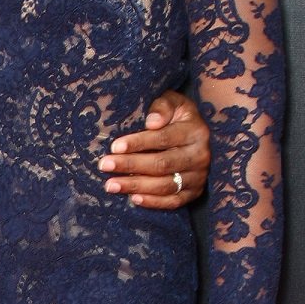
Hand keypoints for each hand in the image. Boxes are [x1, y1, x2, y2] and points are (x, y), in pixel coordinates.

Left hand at [98, 90, 210, 208]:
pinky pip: (174, 201)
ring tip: (111, 185)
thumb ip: (162, 106)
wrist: (194, 132)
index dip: (138, 143)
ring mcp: (198, 176)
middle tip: (104, 165)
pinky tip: (133, 198)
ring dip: (136, 186)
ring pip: (166, 185)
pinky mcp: (194, 192)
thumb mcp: (172, 101)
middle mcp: (200, 156)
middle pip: (162, 164)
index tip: (114, 147)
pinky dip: (153, 202)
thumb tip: (151, 122)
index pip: (163, 139)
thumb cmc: (175, 115)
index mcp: (195, 131)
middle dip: (130, 165)